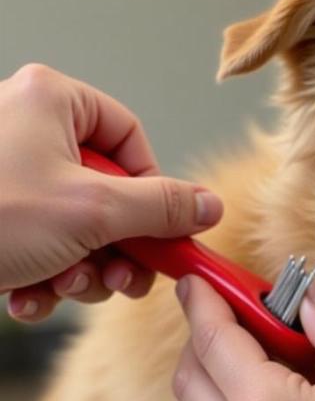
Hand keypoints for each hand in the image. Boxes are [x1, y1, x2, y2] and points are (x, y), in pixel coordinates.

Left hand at [1, 64, 223, 319]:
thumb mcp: (91, 211)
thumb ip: (162, 208)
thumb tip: (208, 206)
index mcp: (51, 103)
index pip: (130, 138)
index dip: (153, 191)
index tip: (160, 234)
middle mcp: (26, 131)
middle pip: (107, 191)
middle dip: (115, 247)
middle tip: (121, 278)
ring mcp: (3, 176)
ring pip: (74, 226)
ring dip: (80, 270)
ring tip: (64, 287)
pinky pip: (36, 243)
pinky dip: (41, 277)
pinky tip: (28, 297)